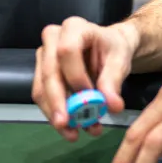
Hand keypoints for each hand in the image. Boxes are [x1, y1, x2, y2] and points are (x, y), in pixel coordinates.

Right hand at [32, 17, 138, 141]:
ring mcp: (44, 55)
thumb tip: (112, 106)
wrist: (110, 48)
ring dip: (56, 114)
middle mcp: (53, 38)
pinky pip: (43, 97)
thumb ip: (114, 81)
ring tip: (75, 134)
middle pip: (49, 73)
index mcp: (74, 28)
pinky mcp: (41, 73)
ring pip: (41, 89)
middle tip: (70, 128)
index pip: (67, 51)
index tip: (90, 98)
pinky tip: (72, 128)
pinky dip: (56, 114)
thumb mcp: (120, 60)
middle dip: (59, 104)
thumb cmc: (114, 49)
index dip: (76, 77)